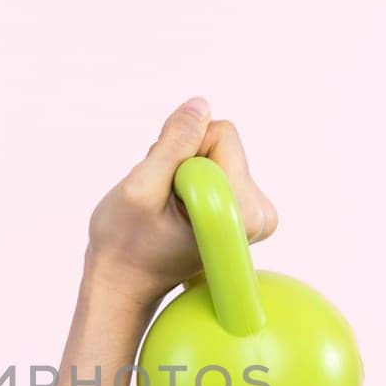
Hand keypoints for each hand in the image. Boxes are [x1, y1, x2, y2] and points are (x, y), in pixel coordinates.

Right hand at [85, 96, 278, 308]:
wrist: (126, 280)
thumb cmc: (126, 244)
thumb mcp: (139, 189)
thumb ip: (173, 145)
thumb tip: (201, 105)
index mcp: (241, 214)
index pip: (220, 135)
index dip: (180, 153)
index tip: (165, 190)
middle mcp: (259, 215)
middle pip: (222, 140)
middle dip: (183, 160)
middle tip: (162, 199)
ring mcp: (255, 213)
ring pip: (217, 149)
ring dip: (183, 169)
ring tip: (166, 206)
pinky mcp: (246, 208)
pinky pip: (218, 162)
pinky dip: (190, 177)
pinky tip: (176, 207)